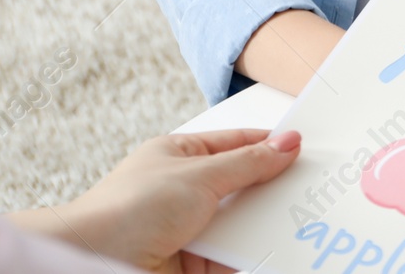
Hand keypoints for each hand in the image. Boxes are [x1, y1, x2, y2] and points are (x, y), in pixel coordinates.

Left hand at [13, 129, 301, 273]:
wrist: (92, 264)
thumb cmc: (128, 210)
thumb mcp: (200, 175)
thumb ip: (249, 162)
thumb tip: (289, 143)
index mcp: (177, 157)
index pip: (235, 144)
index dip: (269, 144)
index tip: (305, 148)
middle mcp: (181, 191)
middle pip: (241, 185)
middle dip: (272, 188)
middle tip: (312, 185)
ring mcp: (186, 229)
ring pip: (239, 222)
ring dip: (263, 223)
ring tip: (302, 218)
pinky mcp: (190, 264)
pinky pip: (231, 256)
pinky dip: (251, 253)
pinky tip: (276, 249)